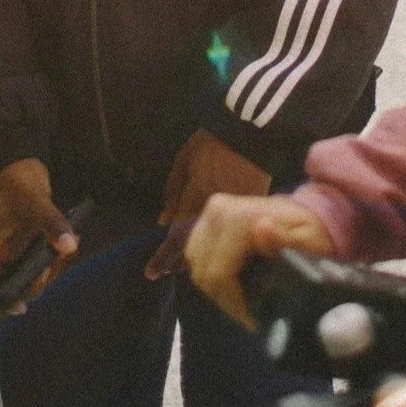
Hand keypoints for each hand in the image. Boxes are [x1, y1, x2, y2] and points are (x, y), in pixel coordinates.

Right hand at [0, 157, 80, 309]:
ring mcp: (20, 250)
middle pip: (18, 286)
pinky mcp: (34, 243)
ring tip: (70, 243)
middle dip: (40, 280)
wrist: (20, 164)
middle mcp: (6, 255)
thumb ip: (52, 222)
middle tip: (57, 260)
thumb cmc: (17, 182)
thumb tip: (70, 246)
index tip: (19, 305)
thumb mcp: (34, 201)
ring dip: (54, 266)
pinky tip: (73, 237)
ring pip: (35, 274)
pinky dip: (60, 254)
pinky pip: (47, 259)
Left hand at [146, 129, 272, 281]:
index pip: (175, 235)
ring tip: (190, 264)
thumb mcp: (184, 161)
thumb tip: (163, 220)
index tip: (151, 272)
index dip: (163, 256)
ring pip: (215, 245)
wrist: (250, 134)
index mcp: (195, 199)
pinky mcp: (254, 211)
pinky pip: (235, 236)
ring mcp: (236, 213)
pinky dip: (224, 243)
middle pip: (196, 246)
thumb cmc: (212, 143)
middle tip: (168, 269)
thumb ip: (173, 192)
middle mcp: (215, 212)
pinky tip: (218, 248)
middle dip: (181, 260)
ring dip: (202, 255)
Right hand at [182, 193, 332, 325]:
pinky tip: (232, 284)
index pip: (219, 273)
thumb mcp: (308, 240)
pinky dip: (210, 274)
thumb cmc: (308, 232)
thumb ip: (285, 240)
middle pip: (204, 272)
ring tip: (241, 301)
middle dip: (224, 299)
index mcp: (240, 216)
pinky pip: (196, 257)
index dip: (233, 302)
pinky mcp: (204, 221)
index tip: (252, 319)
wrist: (301, 213)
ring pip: (196, 267)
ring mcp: (208, 215)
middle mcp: (218, 211)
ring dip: (216, 288)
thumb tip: (261, 228)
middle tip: (249, 315)